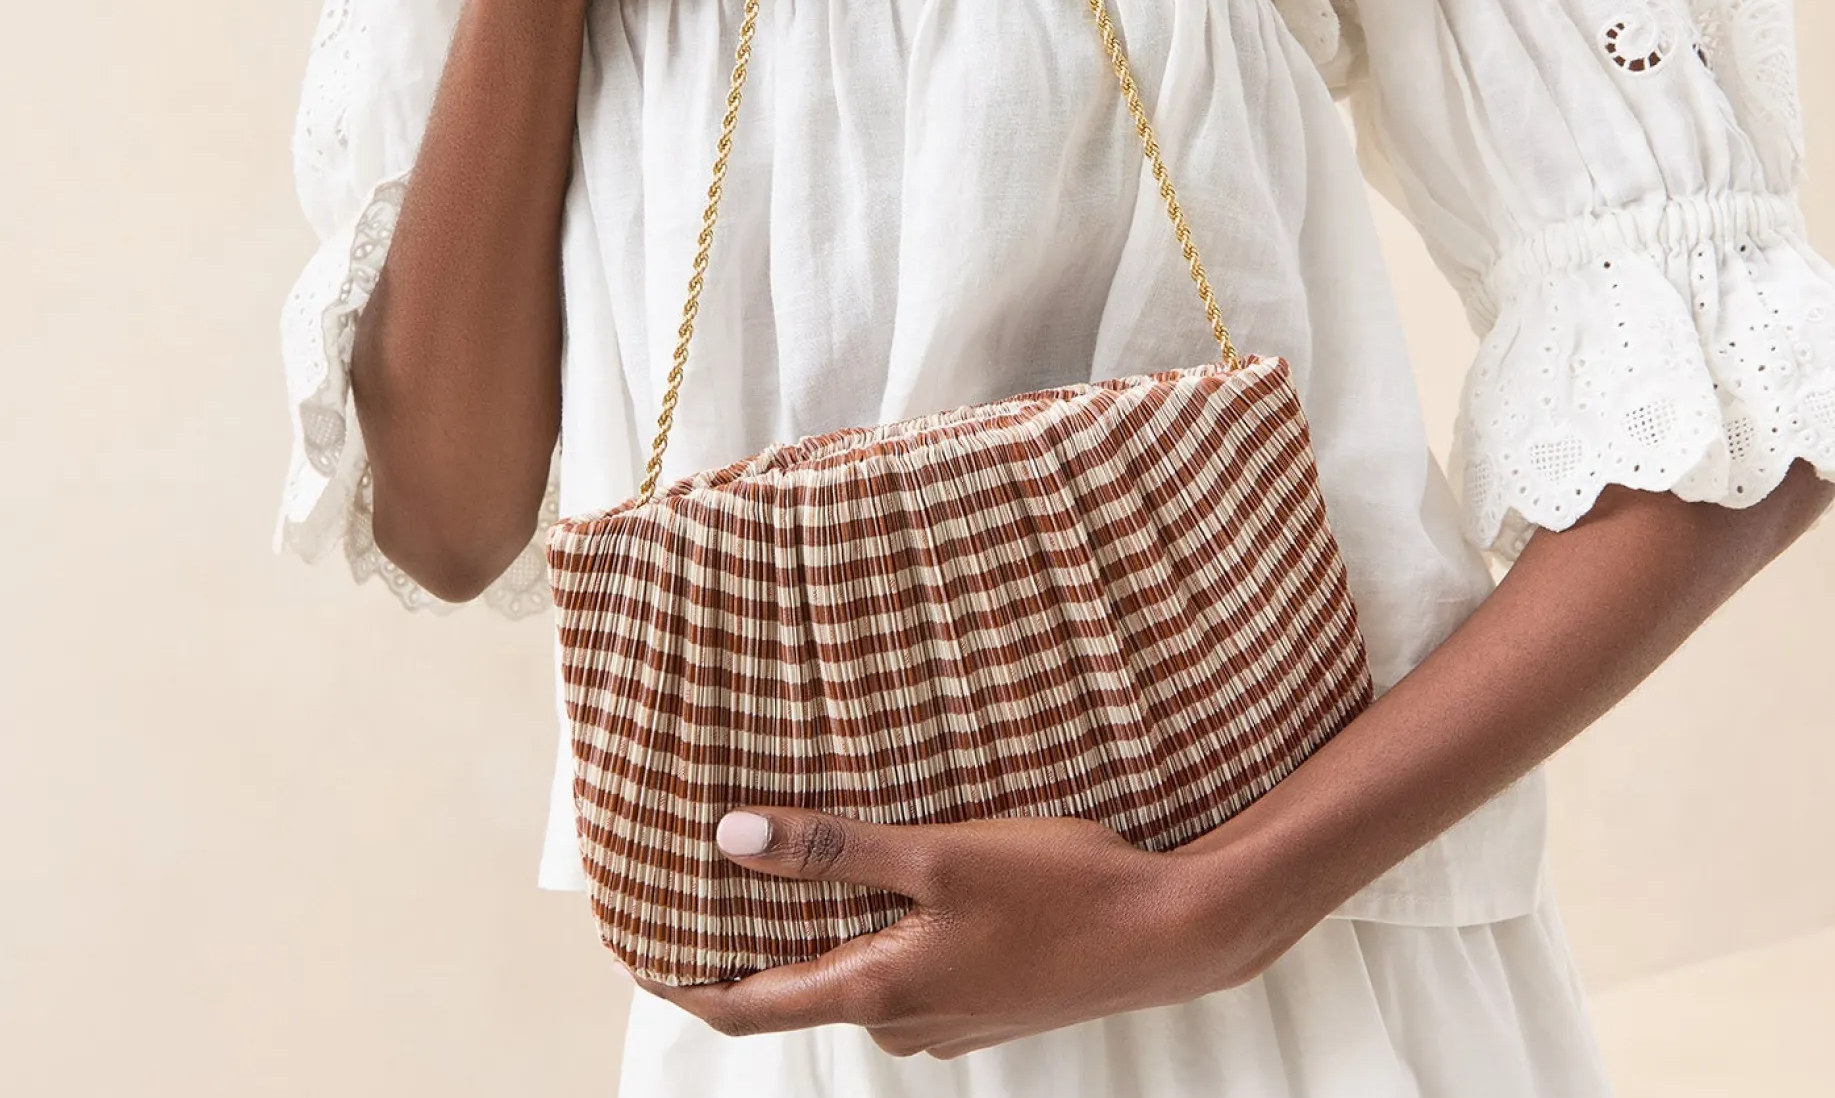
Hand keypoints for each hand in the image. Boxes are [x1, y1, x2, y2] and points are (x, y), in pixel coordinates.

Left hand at [636, 805, 1257, 1058]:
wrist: (1169, 933)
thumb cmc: (1059, 886)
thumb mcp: (938, 853)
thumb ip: (834, 847)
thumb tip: (733, 837)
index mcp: (880, 989)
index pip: (748, 1004)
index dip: (685, 982)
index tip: (640, 947)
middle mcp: (903, 1022)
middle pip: (798, 989)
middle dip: (751, 942)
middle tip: (708, 881)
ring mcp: (946, 1020)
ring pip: (857, 976)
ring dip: (824, 931)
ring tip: (796, 862)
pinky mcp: (984, 1002)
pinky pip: (906, 971)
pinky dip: (879, 933)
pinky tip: (893, 882)